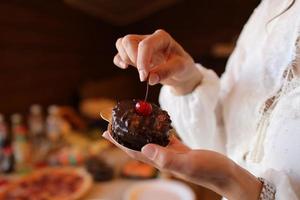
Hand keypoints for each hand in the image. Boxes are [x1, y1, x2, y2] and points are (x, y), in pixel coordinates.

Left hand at [103, 130, 261, 199]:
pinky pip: (163, 138)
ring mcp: (171, 153)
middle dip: (123, 136)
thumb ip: (167, 157)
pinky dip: (156, 129)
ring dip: (137, 132)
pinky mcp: (180, 149)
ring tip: (129, 121)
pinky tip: (154, 122)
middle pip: (137, 146)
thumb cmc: (210, 170)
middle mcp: (163, 158)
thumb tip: (145, 148)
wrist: (226, 174)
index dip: (119, 142)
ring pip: (149, 141)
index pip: (134, 151)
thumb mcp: (189, 163)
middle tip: (113, 123)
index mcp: (162, 161)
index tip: (106, 132)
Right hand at [113, 29, 202, 94]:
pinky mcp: (134, 54)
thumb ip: (166, 72)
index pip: (145, 44)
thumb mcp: (181, 69)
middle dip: (133, 59)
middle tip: (144, 74)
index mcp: (162, 38)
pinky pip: (120, 53)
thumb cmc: (183, 67)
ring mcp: (140, 45)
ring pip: (122, 44)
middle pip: (128, 41)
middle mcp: (149, 38)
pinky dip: (119, 60)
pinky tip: (126, 67)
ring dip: (126, 59)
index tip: (144, 76)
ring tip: (140, 70)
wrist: (181, 72)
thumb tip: (150, 79)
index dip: (142, 60)